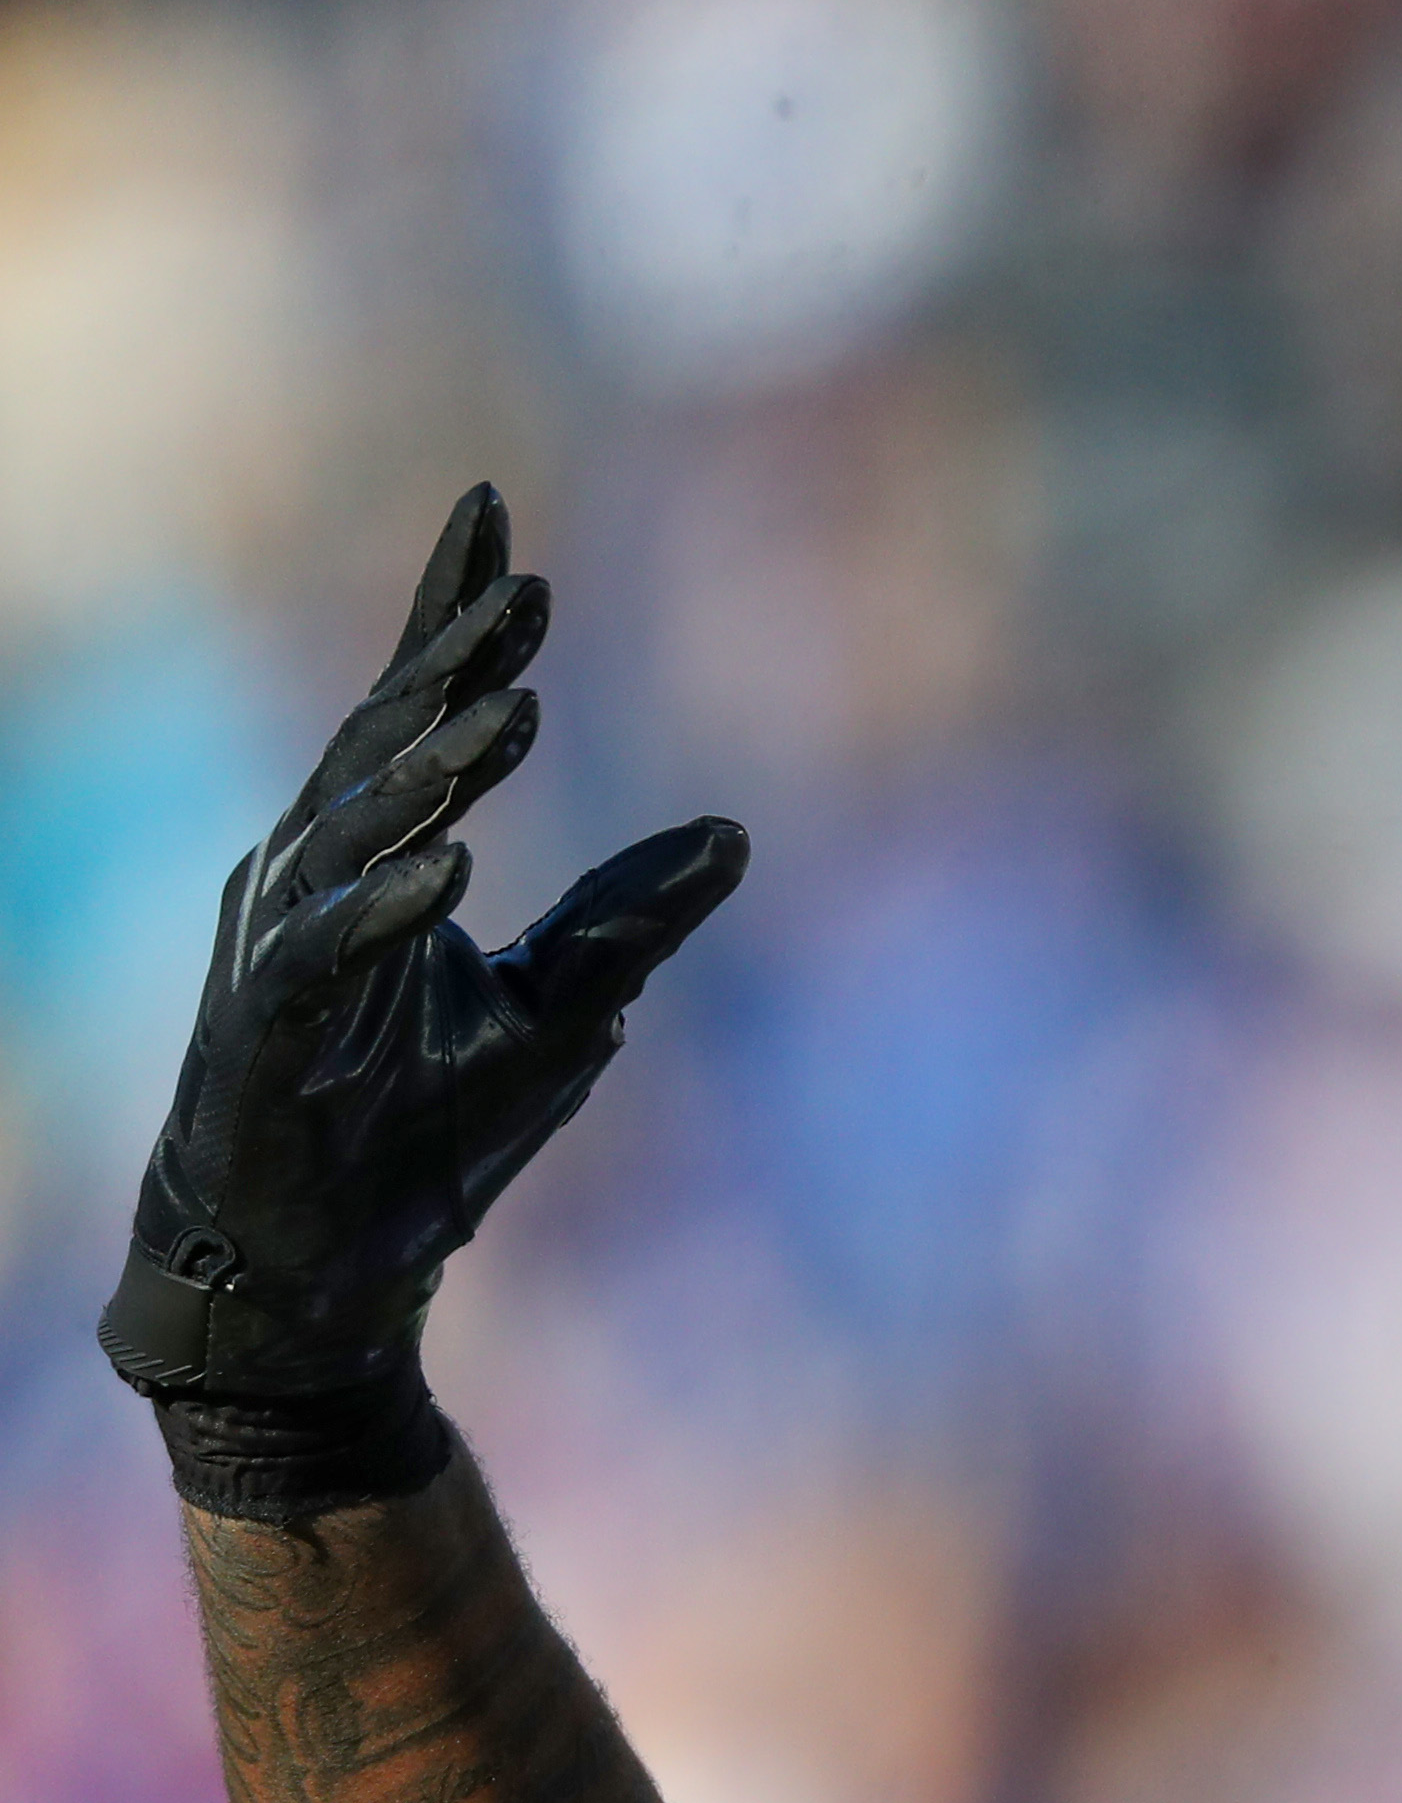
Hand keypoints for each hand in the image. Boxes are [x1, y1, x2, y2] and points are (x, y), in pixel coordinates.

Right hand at [101, 486, 743, 1506]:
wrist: (329, 1275)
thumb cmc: (419, 1137)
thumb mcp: (560, 1016)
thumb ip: (630, 921)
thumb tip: (735, 834)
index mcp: (375, 862)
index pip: (414, 716)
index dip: (454, 622)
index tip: (505, 528)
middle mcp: (312, 880)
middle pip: (381, 743)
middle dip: (449, 665)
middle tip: (523, 590)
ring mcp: (279, 952)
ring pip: (350, 829)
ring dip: (430, 767)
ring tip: (510, 705)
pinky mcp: (266, 1034)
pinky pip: (326, 952)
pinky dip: (390, 904)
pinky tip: (454, 856)